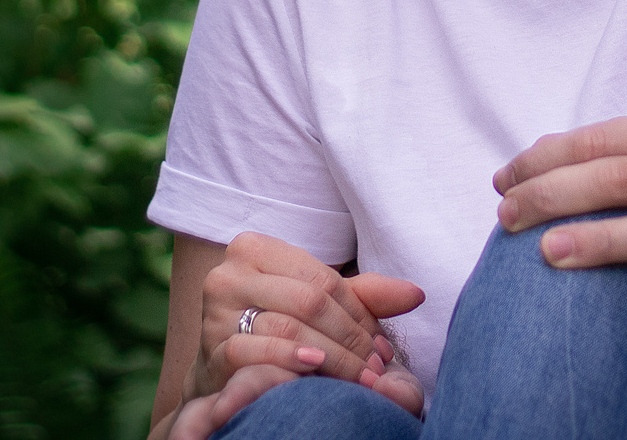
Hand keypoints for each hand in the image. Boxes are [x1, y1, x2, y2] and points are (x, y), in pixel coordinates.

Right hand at [159, 234, 425, 439]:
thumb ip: (365, 296)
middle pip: (310, 302)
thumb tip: (416, 294)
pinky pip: (256, 351)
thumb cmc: (278, 330)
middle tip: (378, 367)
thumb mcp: (319, 307)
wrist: (224, 375)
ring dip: (334, 357)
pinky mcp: (210, 348)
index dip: (360, 314)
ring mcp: (216, 311)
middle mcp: (229, 273)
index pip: (322, 279)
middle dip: (351, 338)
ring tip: (362, 378)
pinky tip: (316, 370)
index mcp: (254, 248)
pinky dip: (291, 361)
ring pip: (289, 327)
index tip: (384, 346)